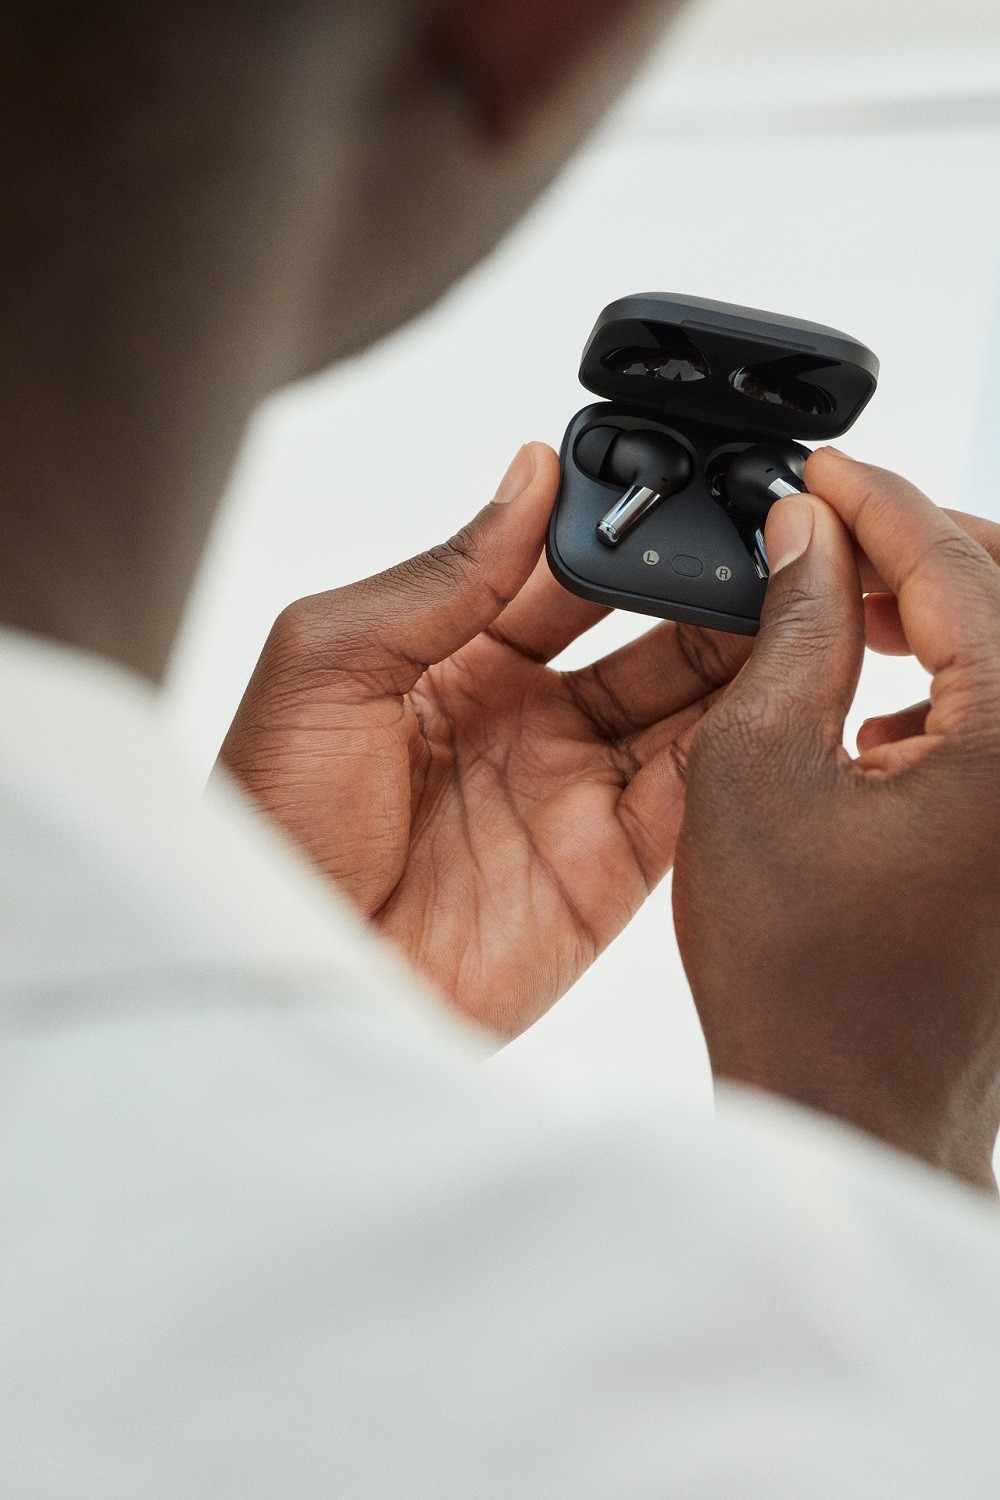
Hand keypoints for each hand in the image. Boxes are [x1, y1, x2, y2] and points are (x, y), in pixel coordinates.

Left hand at [220, 443, 751, 1036]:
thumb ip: (443, 575)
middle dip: (706, 587)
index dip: (621, 532)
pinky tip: (782, 687)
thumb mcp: (330, 664)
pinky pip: (693, 795)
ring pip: (688, 709)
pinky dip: (743, 745)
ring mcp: (572, 793)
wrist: (294, 975)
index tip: (682, 482)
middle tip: (770, 537)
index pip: (561, 577)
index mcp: (452, 662)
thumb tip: (528, 476)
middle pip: (644, 637)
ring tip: (804, 593)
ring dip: (744, 654)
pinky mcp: (609, 869)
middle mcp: (523, 722)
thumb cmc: (275, 825)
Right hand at [673, 447, 999, 1190]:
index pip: (958, 567)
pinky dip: (960, 688)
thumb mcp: (756, 773)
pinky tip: (884, 708)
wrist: (852, 1113)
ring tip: (846, 615)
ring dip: (944, 615)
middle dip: (926, 546)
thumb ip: (792, 630)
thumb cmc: (800, 977)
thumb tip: (806, 537)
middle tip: (830, 535)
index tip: (820, 471)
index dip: (877, 501)